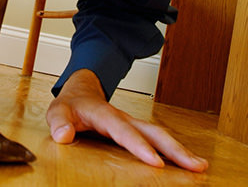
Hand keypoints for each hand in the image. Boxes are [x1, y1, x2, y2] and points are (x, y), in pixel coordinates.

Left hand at [46, 69, 207, 171]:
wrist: (81, 90)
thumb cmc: (71, 104)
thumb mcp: (57, 111)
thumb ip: (59, 122)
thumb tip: (64, 135)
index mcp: (104, 114)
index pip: (123, 131)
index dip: (139, 146)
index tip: (156, 162)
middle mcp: (122, 117)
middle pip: (152, 132)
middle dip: (174, 148)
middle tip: (195, 166)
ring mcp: (131, 123)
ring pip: (158, 135)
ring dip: (179, 150)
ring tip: (199, 166)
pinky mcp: (135, 130)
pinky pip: (155, 139)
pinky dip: (172, 150)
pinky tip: (185, 163)